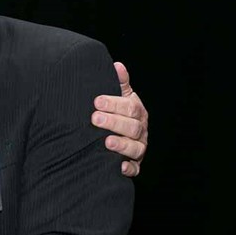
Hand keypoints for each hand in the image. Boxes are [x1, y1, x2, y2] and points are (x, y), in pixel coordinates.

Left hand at [93, 61, 148, 176]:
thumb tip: (117, 65)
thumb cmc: (115, 111)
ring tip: (106, 142)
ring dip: (122, 145)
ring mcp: (139, 148)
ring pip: (136, 148)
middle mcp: (141, 130)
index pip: (130, 107)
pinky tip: (118, 166)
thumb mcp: (119, 95)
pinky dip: (128, 168)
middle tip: (95, 119)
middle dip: (114, 122)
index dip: (114, 104)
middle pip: (133, 127)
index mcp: (137, 112)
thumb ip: (119, 82)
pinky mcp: (134, 164)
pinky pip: (135, 169)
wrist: (116, 133)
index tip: (96, 101)